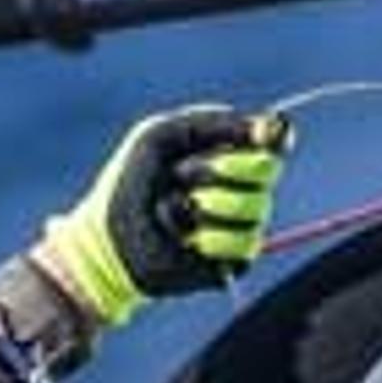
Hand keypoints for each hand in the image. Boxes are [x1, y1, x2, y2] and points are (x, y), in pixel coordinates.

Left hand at [31, 104, 292, 329]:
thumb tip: (274, 127)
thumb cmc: (130, 183)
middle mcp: (243, 186)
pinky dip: (206, 238)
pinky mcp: (235, 259)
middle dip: (216, 169)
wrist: (107, 242)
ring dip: (204, 205)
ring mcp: (242, 223)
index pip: (274, 138)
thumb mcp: (161, 137)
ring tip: (171, 210)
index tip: (256, 135)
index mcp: (229, 153)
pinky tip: (182, 240)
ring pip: (254, 207)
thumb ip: (213, 123)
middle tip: (178, 174)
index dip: (269, 137)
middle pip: (266, 169)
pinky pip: (243, 243)